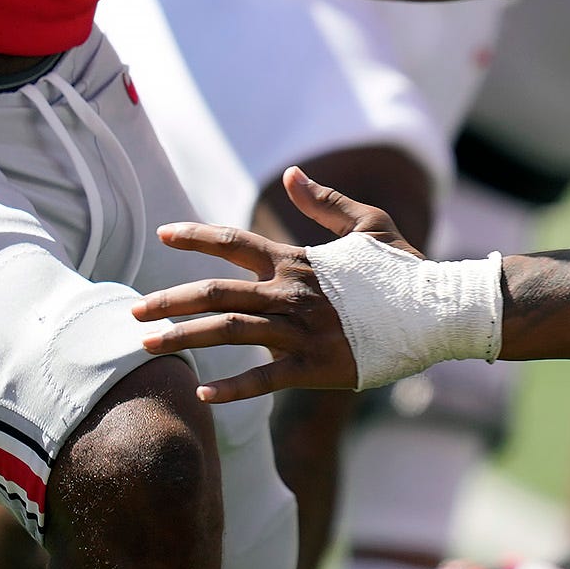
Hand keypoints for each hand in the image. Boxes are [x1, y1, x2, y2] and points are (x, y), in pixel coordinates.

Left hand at [138, 167, 456, 402]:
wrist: (436, 311)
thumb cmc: (404, 268)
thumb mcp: (368, 223)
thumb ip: (324, 202)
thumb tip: (291, 175)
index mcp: (298, 260)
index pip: (235, 242)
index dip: (195, 236)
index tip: (163, 234)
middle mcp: (291, 293)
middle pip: (216, 293)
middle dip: (168, 301)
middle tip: (132, 312)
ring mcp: (301, 331)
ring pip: (229, 333)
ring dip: (183, 339)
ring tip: (147, 346)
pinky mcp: (316, 367)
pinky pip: (265, 379)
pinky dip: (232, 388)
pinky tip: (202, 393)